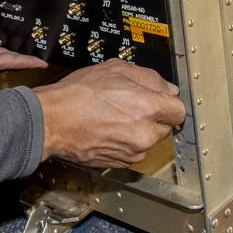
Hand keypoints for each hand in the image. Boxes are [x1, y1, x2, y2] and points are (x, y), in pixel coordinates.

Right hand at [33, 59, 185, 167]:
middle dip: (153, 117)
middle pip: (165, 127)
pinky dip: (125, 143)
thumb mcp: (115, 69)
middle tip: (131, 105)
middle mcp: (144, 134)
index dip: (169, 103)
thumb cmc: (77, 95)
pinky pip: (132, 152)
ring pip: (148, 141)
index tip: (161, 101)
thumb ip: (148, 77)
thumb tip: (167, 87)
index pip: (179, 111)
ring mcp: (132, 152)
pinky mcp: (120, 163)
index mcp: (148, 108)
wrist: (53, 121)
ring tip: (114, 117)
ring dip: (139, 131)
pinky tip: (108, 129)